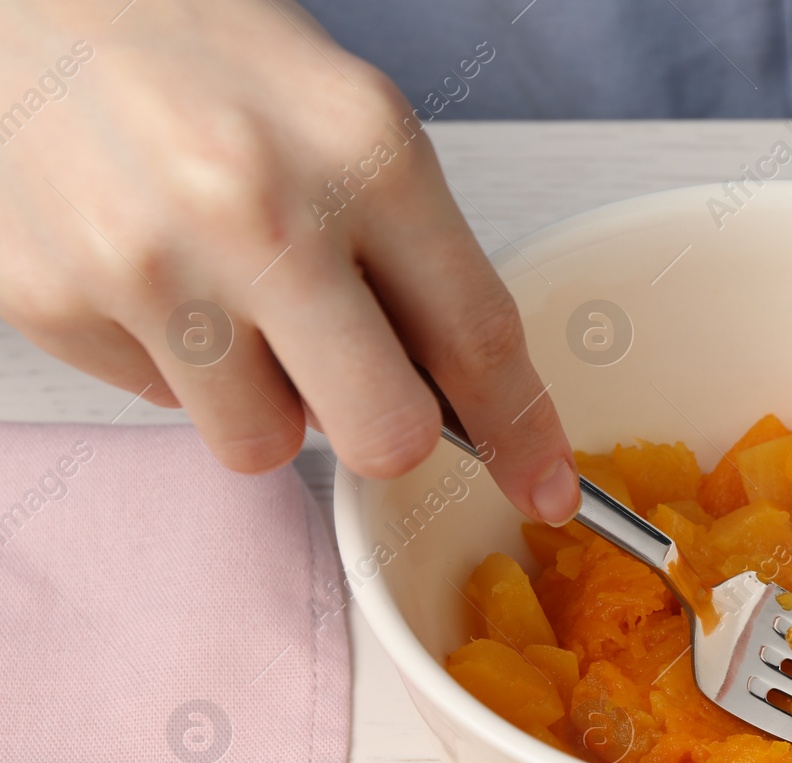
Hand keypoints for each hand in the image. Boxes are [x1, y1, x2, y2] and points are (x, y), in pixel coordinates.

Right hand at [0, 0, 576, 521]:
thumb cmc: (203, 53)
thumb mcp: (353, 120)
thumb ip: (415, 254)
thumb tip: (461, 397)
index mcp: (366, 153)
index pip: (479, 337)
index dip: (524, 432)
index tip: (545, 488)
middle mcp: (262, 213)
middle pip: (384, 435)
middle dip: (387, 431)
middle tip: (360, 386)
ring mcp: (149, 266)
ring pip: (264, 446)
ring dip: (266, 399)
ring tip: (230, 299)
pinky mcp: (55, 302)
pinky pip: (162, 406)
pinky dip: (175, 365)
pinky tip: (154, 274)